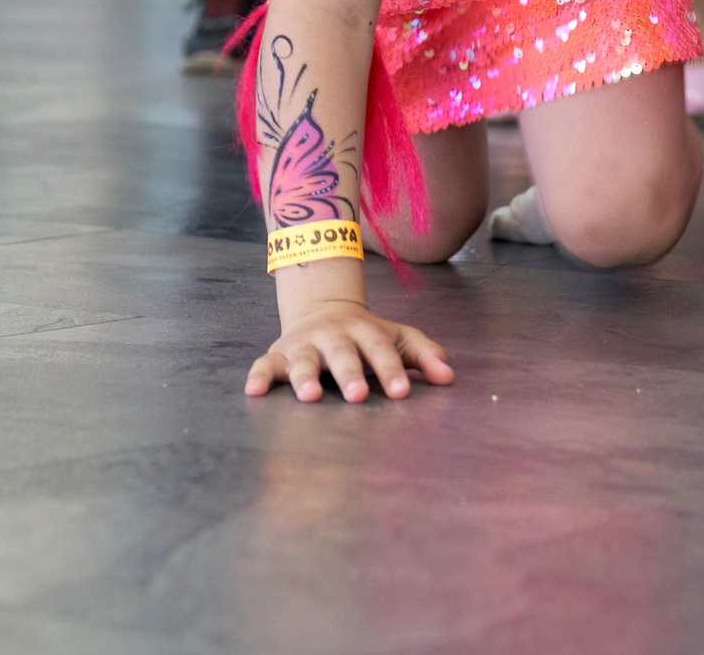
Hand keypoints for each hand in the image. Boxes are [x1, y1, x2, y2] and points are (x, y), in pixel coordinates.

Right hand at [246, 297, 454, 402]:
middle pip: (342, 354)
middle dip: (349, 374)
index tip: (402, 393)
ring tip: (308, 396)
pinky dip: (259, 376)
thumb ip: (423, 354)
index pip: (381, 351)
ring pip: (303, 360)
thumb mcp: (396, 337)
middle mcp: (333, 336)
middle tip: (357, 396)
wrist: (322, 307)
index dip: (391, 371)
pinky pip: (265, 365)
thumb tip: (449, 377)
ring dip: (304, 377)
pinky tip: (254, 391)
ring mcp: (304, 345)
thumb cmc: (365, 335)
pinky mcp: (279, 355)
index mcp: (365, 331)